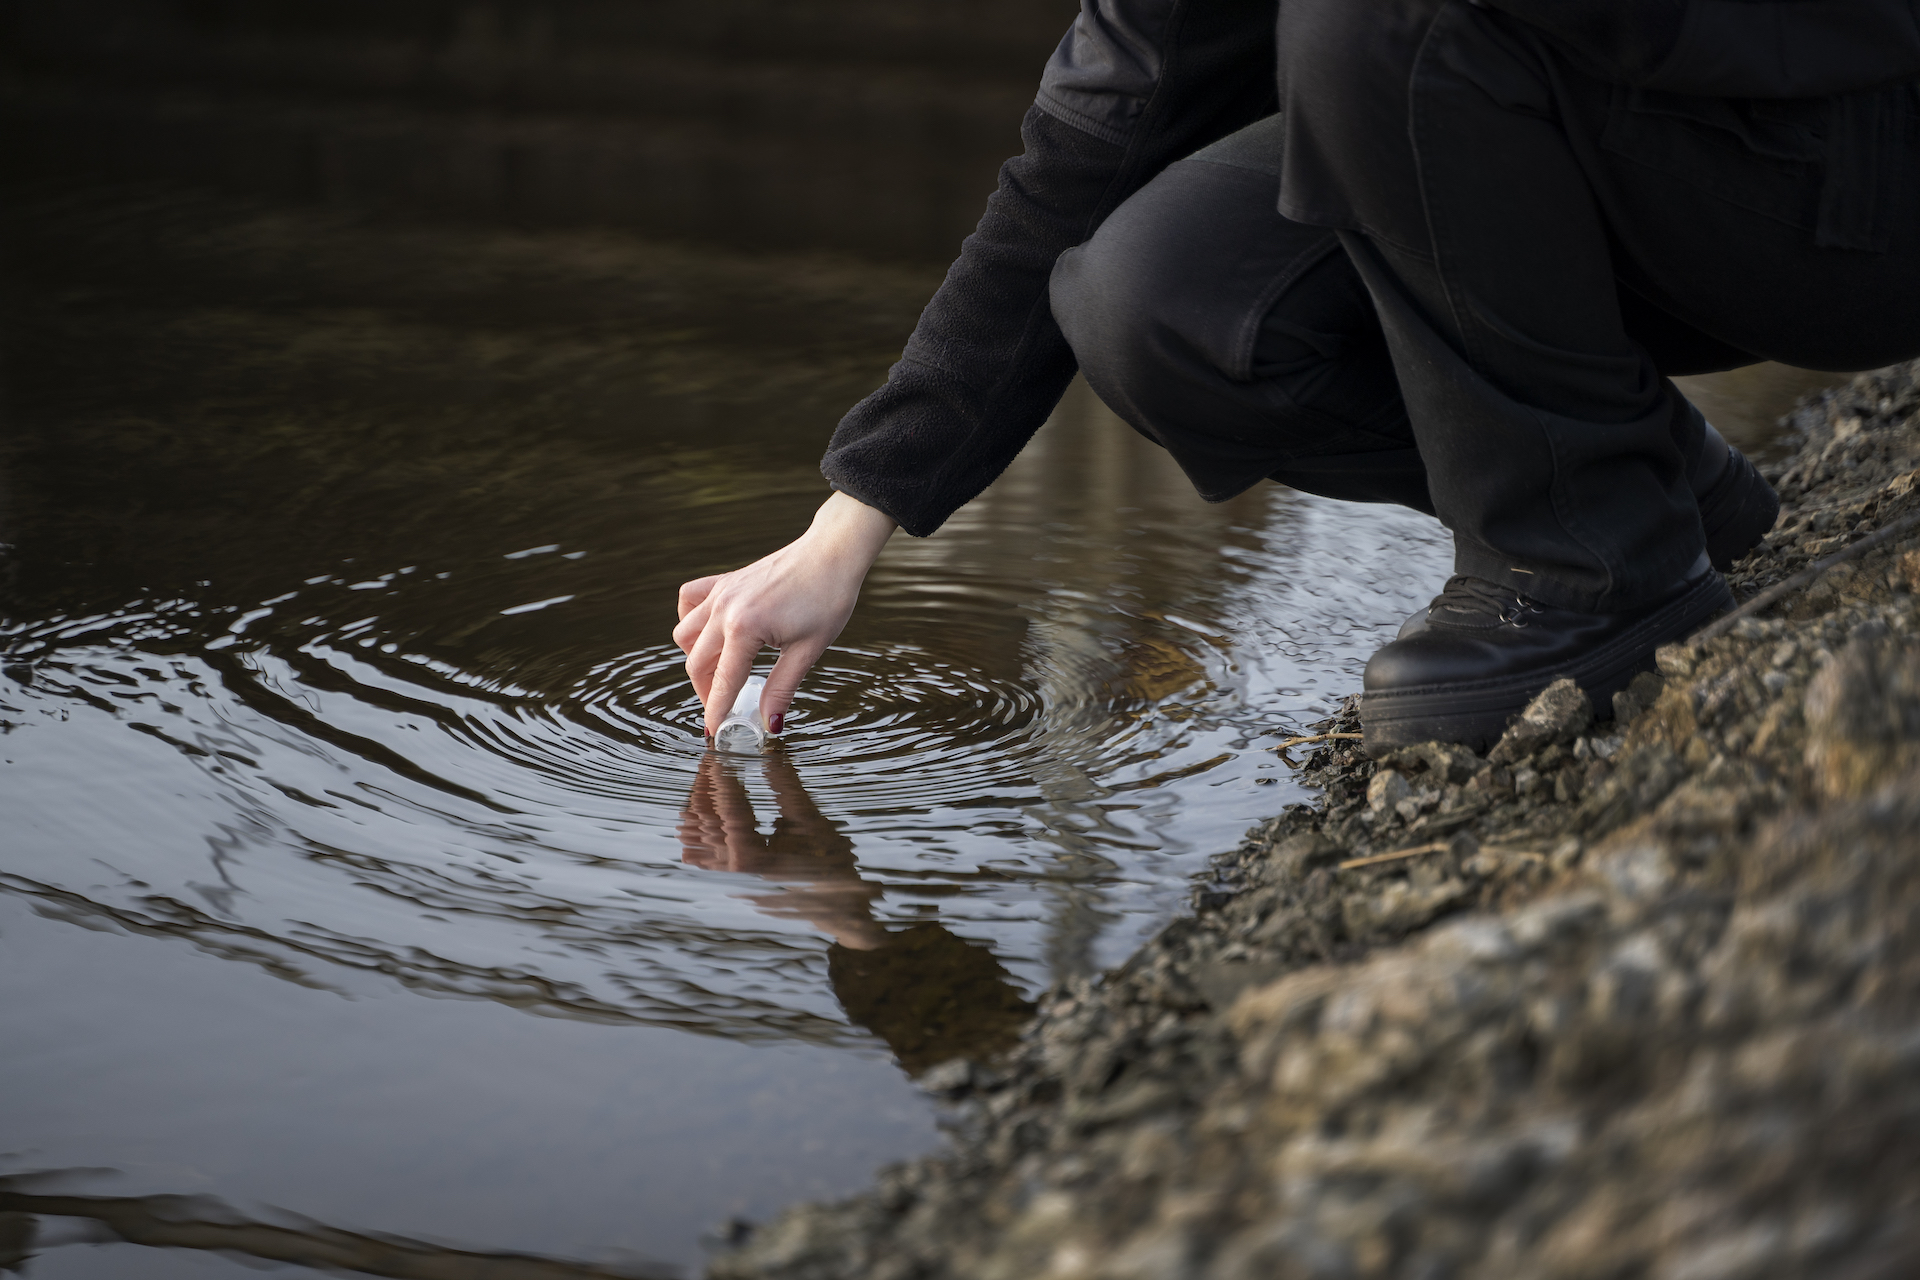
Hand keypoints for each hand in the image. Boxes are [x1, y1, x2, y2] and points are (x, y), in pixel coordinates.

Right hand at [674, 491, 894, 734]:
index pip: (723, 682)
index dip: (716, 712)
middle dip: (706, 691)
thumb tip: (770, 724)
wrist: (832, 552)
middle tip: (724, 708)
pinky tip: (709, 632)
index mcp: (745, 628)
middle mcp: (724, 609)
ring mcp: (721, 592)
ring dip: (696, 659)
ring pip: (685, 634)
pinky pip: (690, 600)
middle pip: (697, 662)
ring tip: (720, 674)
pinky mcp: (725, 580)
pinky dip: (691, 618)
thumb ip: (782, 688)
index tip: (714, 734)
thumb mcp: (808, 650)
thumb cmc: (827, 598)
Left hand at [677, 751, 884, 948]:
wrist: (837, 903)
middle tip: (714, 758)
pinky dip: (698, 828)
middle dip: (707, 785)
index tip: (719, 753)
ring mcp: (728, 879)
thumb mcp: (809, 818)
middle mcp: (734, 873)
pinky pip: (698, 853)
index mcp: (755, 860)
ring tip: (712, 779)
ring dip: (700, 804)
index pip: (730, 810)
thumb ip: (784, 783)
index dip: (722, 777)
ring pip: (694, 836)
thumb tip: (770, 749)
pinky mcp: (728, 880)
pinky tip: (710, 808)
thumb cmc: (829, 863)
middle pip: (705, 821)